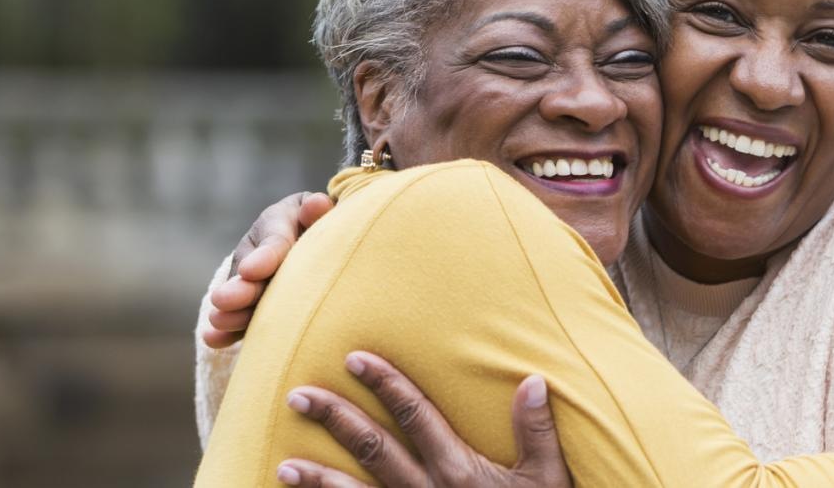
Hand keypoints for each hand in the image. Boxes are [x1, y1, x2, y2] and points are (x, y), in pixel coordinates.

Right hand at [201, 191, 333, 348]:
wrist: (313, 233)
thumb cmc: (323, 221)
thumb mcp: (320, 212)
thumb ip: (318, 212)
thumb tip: (317, 205)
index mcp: (278, 221)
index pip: (274, 240)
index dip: (265, 257)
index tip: (252, 271)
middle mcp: (258, 249)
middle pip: (251, 273)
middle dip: (241, 289)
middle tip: (225, 301)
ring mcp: (250, 278)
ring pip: (242, 297)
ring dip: (232, 312)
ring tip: (220, 322)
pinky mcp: (250, 303)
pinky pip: (240, 316)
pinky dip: (227, 330)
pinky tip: (214, 339)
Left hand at [277, 351, 570, 487]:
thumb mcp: (549, 479)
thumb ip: (537, 431)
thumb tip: (531, 380)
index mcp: (459, 469)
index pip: (415, 416)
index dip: (386, 384)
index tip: (355, 358)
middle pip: (373, 448)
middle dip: (334, 419)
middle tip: (298, 395)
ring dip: (317, 481)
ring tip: (284, 464)